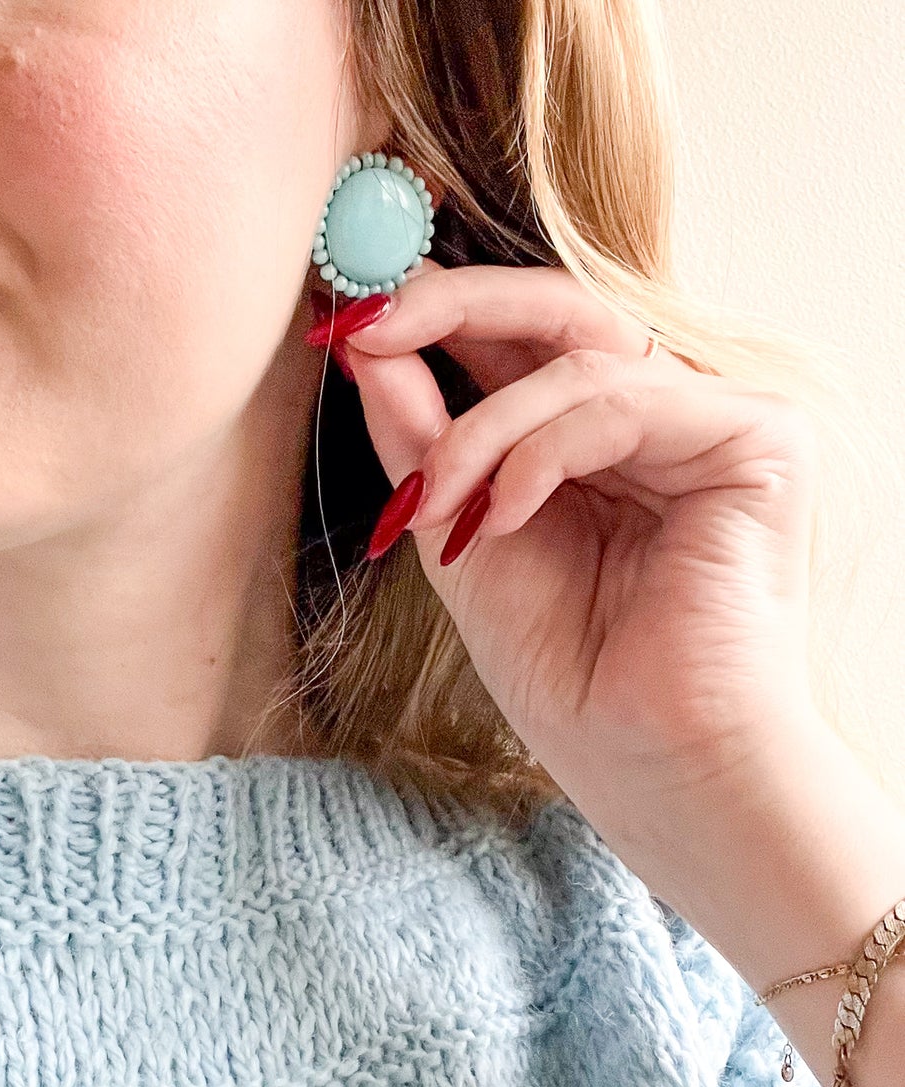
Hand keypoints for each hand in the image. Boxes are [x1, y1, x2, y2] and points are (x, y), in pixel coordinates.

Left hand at [315, 259, 825, 821]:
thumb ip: (421, 441)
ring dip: (479, 432)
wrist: (647, 764)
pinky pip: (622, 405)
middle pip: (556, 309)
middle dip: (448, 307)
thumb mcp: (460, 536)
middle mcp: (658, 417)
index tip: (343, 317)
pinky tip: (501, 520)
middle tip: (366, 324)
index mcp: (595, 438)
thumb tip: (362, 342)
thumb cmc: (568, 672)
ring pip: (575, 361)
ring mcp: (713, 423)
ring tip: (437, 508)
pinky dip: (541, 457)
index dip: (432, 314)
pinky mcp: (760, 442)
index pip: (517, 339)